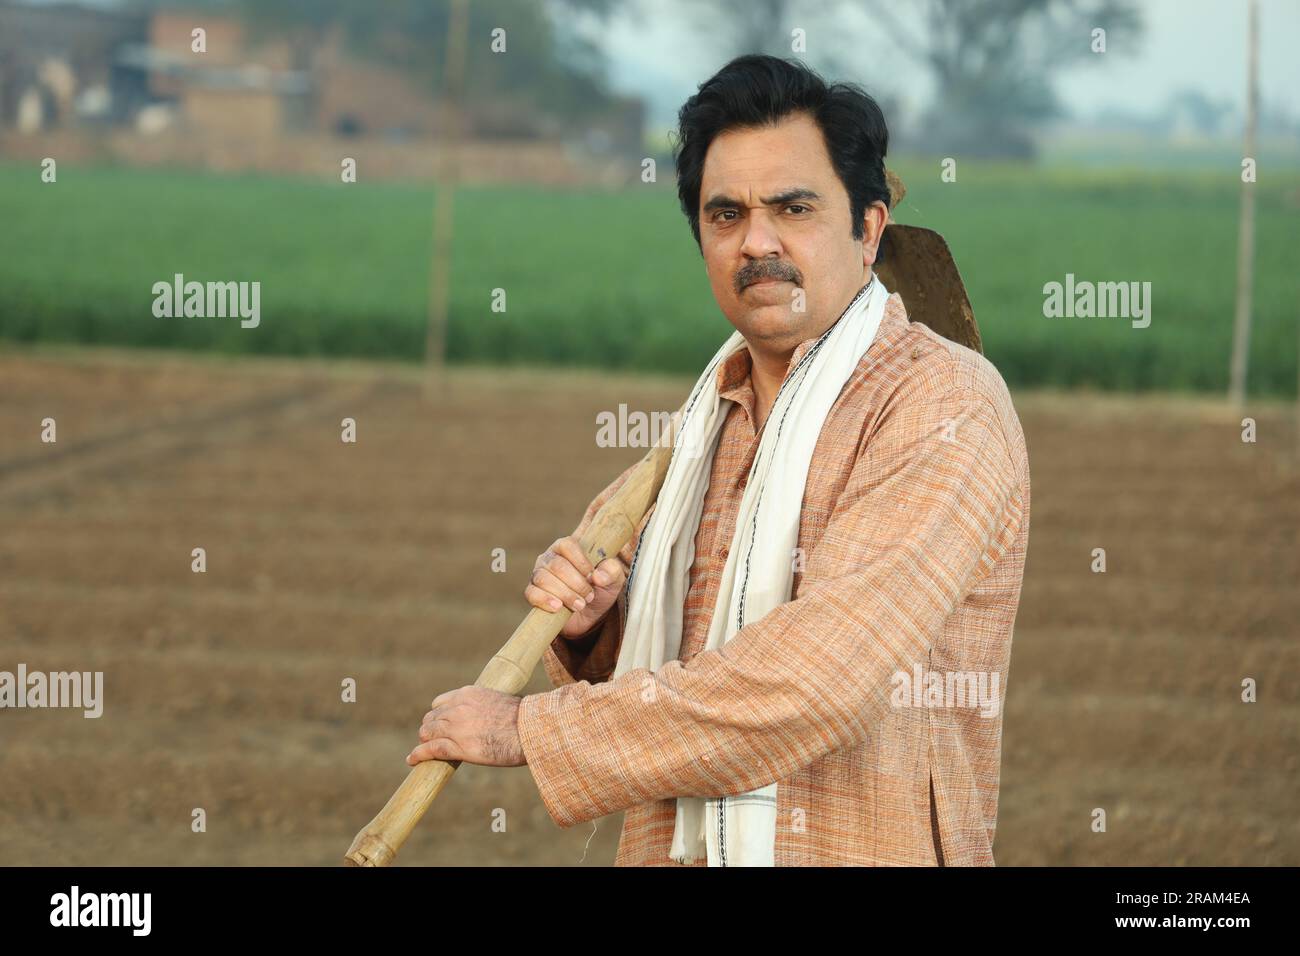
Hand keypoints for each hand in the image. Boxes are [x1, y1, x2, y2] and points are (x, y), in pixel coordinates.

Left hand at [406, 686, 525, 767]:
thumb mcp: (500, 701)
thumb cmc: (523, 719)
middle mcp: (458, 707)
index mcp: (468, 693)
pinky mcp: (458, 746)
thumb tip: (489, 716)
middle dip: (430, 729)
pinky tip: (412, 760)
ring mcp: (456, 727)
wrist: (529, 730)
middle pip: (431, 718)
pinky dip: (418, 755)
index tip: (440, 723)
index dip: (438, 715)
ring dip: (425, 741)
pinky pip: (431, 749)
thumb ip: (485, 706)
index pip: (440, 702)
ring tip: (423, 750)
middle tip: (433, 739)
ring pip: (428, 733)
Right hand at [525, 535, 626, 638]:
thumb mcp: (614, 580)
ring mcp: (539, 575)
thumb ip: (612, 571)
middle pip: (557, 565)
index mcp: (567, 547)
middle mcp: (550, 558)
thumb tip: (598, 576)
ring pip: (544, 579)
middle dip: (576, 583)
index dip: (581, 562)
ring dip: (564, 594)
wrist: (590, 615)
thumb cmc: (600, 589)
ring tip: (579, 605)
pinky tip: (558, 607)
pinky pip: (531, 593)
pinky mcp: (533, 593)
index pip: (568, 545)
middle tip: (589, 596)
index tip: (593, 577)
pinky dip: (545, 600)